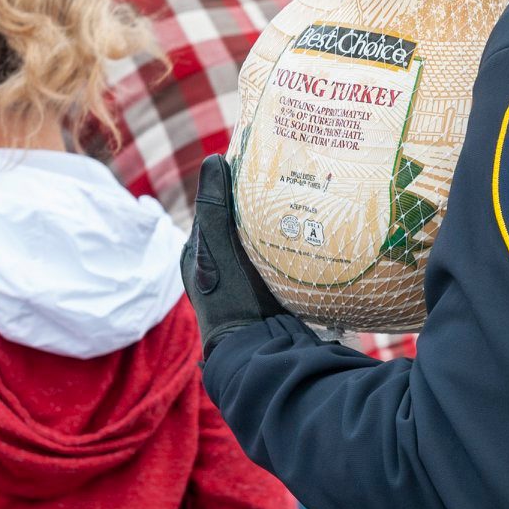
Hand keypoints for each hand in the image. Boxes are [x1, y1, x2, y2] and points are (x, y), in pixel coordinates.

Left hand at [182, 155, 286, 359]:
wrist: (258, 349)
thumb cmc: (230, 298)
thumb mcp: (216, 247)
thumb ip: (213, 206)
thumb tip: (213, 158)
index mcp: (198, 253)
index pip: (215, 206)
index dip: (233, 185)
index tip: (258, 162)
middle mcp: (219, 264)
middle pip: (240, 222)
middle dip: (259, 202)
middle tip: (288, 176)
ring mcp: (245, 278)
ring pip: (261, 238)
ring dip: (279, 222)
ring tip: (303, 197)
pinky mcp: (270, 289)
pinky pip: (279, 256)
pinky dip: (290, 242)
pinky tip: (310, 230)